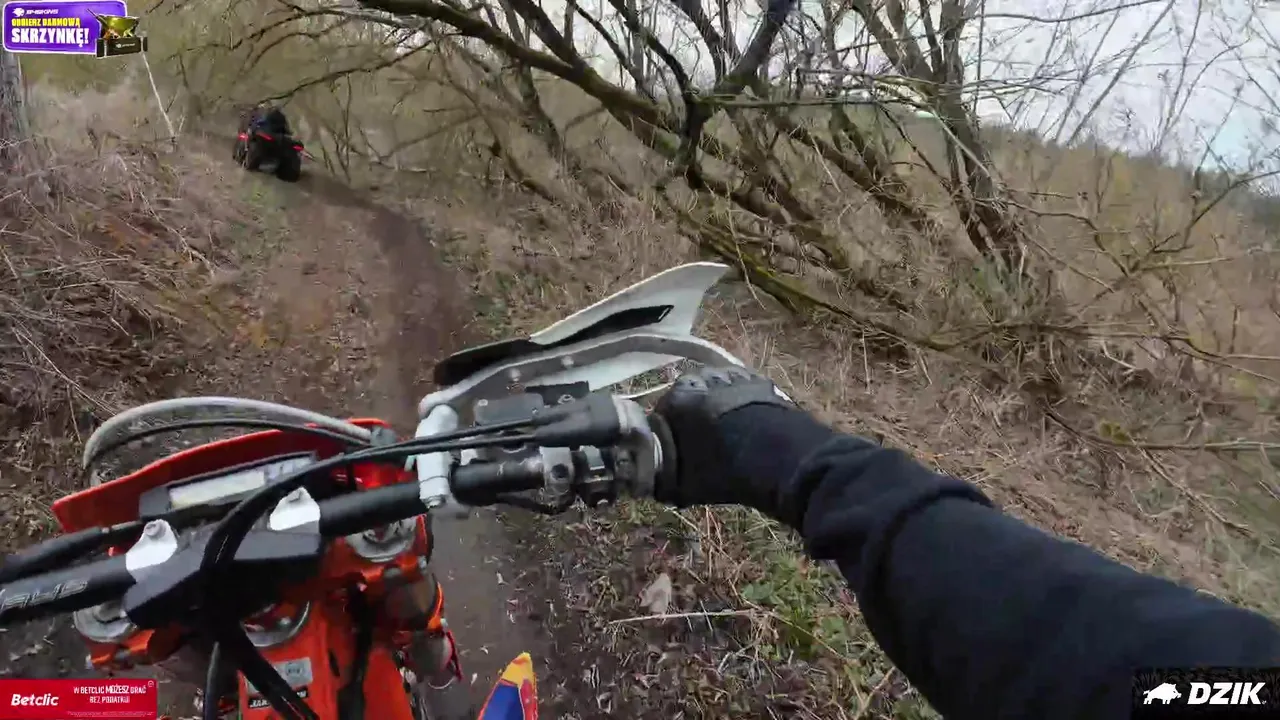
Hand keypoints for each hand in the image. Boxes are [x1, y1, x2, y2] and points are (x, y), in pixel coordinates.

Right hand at [651, 366, 795, 510]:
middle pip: (690, 389)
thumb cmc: (725, 473)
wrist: (778, 460)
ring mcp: (732, 378)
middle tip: (701, 428)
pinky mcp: (758, 380)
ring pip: (717, 382)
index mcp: (678, 402)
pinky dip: (742, 393)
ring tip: (725, 418)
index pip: (664, 407)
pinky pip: (742, 383)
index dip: (669, 424)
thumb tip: (660, 483)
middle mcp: (700, 382)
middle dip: (693, 405)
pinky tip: (746, 412)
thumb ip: (667, 480)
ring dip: (718, 395)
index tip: (676, 439)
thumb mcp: (686, 487)